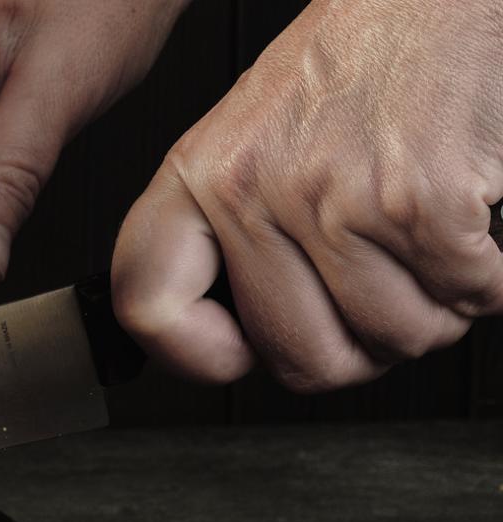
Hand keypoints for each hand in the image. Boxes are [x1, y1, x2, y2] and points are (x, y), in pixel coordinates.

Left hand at [111, 0, 502, 391]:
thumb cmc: (350, 66)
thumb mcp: (248, 140)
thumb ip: (229, 232)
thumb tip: (232, 336)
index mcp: (199, 177)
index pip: (148, 303)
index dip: (196, 354)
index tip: (238, 351)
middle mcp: (254, 188)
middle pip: (299, 358)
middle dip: (358, 349)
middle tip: (373, 303)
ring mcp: (335, 198)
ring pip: (394, 339)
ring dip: (430, 310)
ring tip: (422, 249)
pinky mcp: (421, 202)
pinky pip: (469, 298)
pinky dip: (487, 279)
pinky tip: (468, 228)